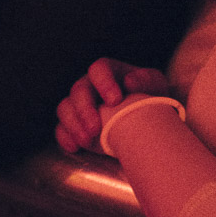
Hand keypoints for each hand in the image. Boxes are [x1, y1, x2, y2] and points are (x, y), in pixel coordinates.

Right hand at [55, 58, 171, 155]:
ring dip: (73, 125)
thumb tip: (129, 82)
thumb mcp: (154, 86)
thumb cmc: (149, 97)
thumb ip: (146, 80)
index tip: (114, 101)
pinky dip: (65, 138)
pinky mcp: (75, 126)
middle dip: (84, 110)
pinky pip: (61, 129)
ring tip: (87, 141)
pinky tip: (74, 147)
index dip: (104, 83)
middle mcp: (90, 85)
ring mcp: (79, 106)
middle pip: (78, 90)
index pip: (98, 69)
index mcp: (109, 72)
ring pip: (65, 108)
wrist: (146, 121)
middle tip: (95, 128)